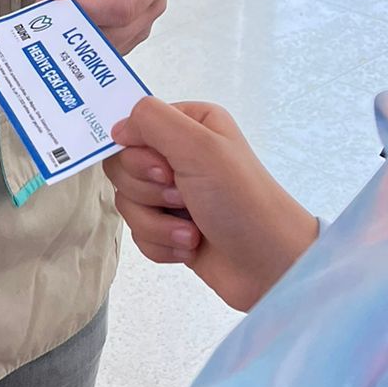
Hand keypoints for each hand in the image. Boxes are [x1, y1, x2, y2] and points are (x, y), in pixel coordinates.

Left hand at [41, 0, 168, 52]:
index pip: (121, 6)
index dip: (85, 11)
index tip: (49, 6)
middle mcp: (150, 2)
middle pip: (113, 31)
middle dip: (72, 27)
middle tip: (36, 19)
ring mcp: (137, 20)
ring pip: (104, 46)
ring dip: (70, 38)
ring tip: (39, 23)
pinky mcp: (120, 30)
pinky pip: (97, 46)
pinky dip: (73, 41)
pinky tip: (50, 29)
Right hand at [105, 98, 318, 311]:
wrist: (270, 265)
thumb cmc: (241, 201)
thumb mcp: (200, 147)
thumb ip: (152, 121)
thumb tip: (117, 129)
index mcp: (190, 125)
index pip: (131, 129)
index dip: (138, 155)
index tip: (164, 171)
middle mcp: (180, 155)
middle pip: (124, 168)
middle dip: (149, 192)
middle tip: (183, 199)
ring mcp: (175, 194)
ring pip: (128, 203)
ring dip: (156, 223)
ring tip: (191, 231)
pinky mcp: (171, 228)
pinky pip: (138, 234)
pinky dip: (161, 243)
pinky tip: (190, 247)